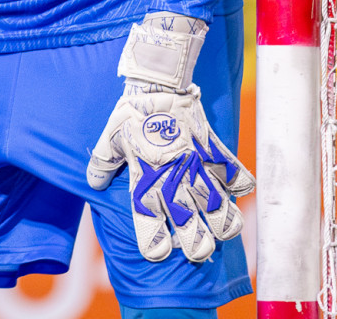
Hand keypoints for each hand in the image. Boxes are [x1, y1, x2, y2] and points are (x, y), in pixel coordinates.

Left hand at [87, 12, 253, 262]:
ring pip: (214, 199)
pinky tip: (244, 193)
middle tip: (199, 253)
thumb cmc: (130, 112)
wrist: (158, 82)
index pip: (148, 216)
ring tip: (227, 232)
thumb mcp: (109, 138)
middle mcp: (172, 174)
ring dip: (222, 218)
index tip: (159, 254)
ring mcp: (195, 162)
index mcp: (145, 175)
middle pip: (187, 216)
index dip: (153, 238)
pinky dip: (240, 181)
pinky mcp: (211, 147)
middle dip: (194, 239)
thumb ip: (101, 163)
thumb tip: (92, 184)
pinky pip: (231, 168)